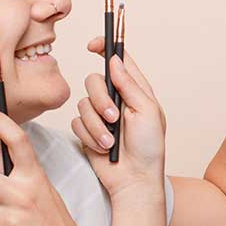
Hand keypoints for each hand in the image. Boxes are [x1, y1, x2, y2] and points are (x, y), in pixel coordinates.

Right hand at [72, 38, 165, 199]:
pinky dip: (89, 136)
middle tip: (114, 118)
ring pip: (82, 104)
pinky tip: (103, 149)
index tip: (93, 45)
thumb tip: (114, 60)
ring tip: (111, 142)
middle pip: (93, 81)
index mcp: (135, 90)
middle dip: (100, 100)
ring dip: (97, 125)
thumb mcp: (147, 112)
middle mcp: (116, 99)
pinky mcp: (88, 131)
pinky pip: (76, 123)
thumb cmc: (149, 148)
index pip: (117, 60)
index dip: (105, 47)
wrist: (135, 180)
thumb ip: (130, 84)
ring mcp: (100, 115)